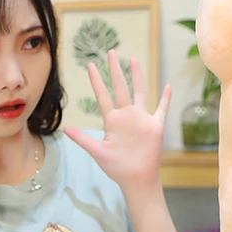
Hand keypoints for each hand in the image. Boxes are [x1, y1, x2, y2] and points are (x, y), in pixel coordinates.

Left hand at [64, 50, 170, 189]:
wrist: (136, 179)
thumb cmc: (117, 168)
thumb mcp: (97, 152)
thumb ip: (82, 139)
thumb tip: (64, 129)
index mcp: (112, 120)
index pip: (103, 95)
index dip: (96, 80)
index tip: (90, 65)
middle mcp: (126, 116)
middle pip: (120, 87)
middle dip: (115, 70)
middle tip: (111, 52)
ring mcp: (141, 119)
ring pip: (139, 92)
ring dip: (137, 76)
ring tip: (133, 60)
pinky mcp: (155, 126)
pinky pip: (161, 108)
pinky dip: (165, 98)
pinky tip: (167, 85)